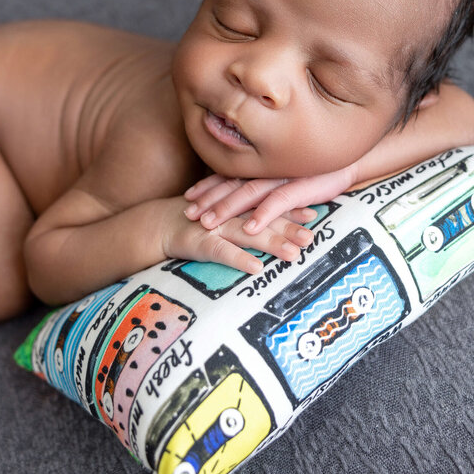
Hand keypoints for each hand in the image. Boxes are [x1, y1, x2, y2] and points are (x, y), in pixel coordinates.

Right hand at [163, 199, 313, 274]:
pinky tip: (256, 268)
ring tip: (293, 254)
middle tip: (311, 238)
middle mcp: (231, 212)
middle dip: (289, 228)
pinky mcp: (202, 242)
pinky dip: (240, 259)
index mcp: (239, 205)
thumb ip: (251, 214)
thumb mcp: (227, 214)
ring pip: (249, 234)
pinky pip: (223, 252)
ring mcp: (217, 226)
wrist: (160, 224)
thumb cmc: (200, 220)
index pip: (269, 205)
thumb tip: (282, 218)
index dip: (291, 209)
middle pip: (264, 219)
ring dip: (272, 243)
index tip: (314, 215)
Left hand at [183, 166, 355, 235]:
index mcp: (263, 165)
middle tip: (188, 214)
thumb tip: (245, 194)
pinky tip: (249, 228)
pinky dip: (263, 215)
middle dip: (208, 200)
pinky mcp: (303, 186)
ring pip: (249, 192)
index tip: (188, 197)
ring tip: (208, 224)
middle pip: (232, 184)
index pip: (229, 174)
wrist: (350, 160)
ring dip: (227, 208)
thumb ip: (266, 180)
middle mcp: (269, 168)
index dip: (207, 185)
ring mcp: (284, 176)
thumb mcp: (286, 173)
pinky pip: (279, 202)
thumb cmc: (316, 169)